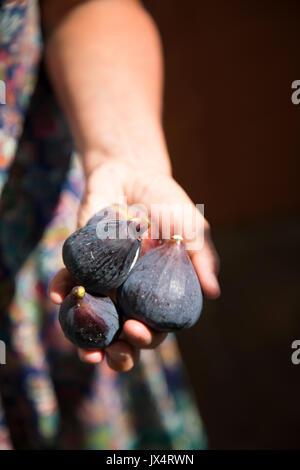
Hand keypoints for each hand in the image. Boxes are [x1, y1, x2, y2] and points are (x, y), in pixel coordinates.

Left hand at [50, 159, 219, 371]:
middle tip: (112, 352)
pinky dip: (62, 289)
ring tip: (85, 350)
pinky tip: (58, 295)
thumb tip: (214, 293)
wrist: (134, 174)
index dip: (147, 338)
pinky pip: (69, 280)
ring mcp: (104, 279)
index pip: (154, 326)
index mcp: (156, 291)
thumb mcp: (190, 229)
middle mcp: (129, 291)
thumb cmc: (167, 203)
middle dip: (119, 352)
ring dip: (85, 337)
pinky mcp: (82, 261)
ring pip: (94, 318)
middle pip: (123, 333)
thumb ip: (201, 258)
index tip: (137, 331)